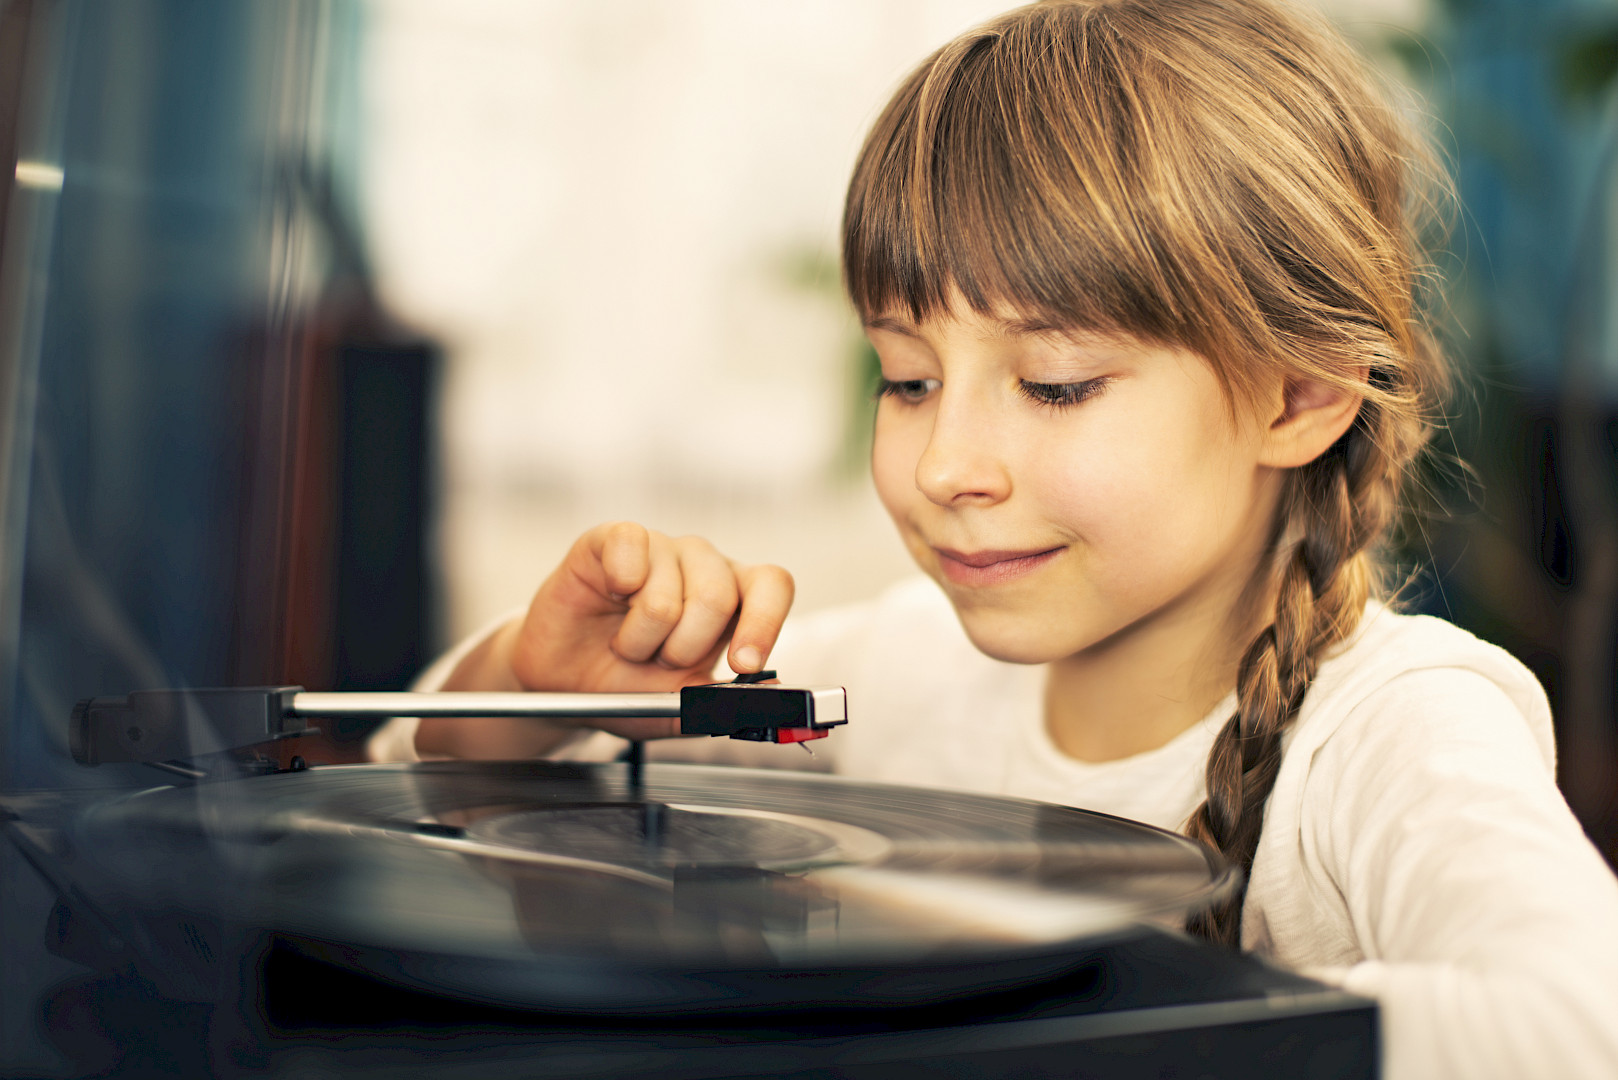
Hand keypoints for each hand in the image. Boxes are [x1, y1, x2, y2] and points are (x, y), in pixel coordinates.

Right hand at [420, 522, 793, 756]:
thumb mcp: (676, 710)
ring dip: (640, 638)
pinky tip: (609, 596)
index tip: (743, 666)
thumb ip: (720, 705)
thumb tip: (766, 697)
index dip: (764, 622)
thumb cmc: (625, 687)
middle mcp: (703, 566)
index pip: (772, 586)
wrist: (562, 685)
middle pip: (718, 597)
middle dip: (682, 649)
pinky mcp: (615, 538)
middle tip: (657, 660)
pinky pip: (630, 546)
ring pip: (665, 596)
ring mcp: (661, 548)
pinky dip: (618, 584)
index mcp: (733, 600)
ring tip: (627, 642)